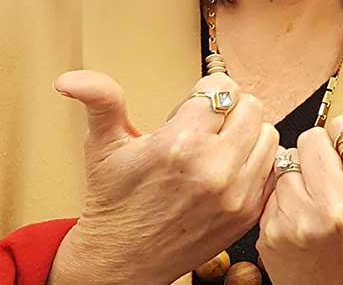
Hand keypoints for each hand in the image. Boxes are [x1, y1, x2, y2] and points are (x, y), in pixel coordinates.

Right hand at [47, 70, 278, 284]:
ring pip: (267, 133)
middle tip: (205, 124)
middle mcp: (213, 169)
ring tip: (219, 144)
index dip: (205, 91)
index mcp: (179, 144)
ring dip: (246, 132)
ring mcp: (235, 194)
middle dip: (228, 107)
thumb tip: (68, 79)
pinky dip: (258, 160)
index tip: (190, 107)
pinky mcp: (248, 214)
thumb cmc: (112, 200)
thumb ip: (99, 100)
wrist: (120, 263)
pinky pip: (274, 166)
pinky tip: (231, 166)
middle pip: (250, 105)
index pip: (221, 88)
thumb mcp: (102, 144)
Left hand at [257, 112, 342, 284]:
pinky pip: (269, 187)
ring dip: (299, 175)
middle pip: (312, 136)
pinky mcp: (272, 230)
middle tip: (333, 181)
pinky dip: (281, 198)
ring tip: (316, 199)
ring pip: (288, 159)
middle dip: (322, 155)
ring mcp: (300, 219)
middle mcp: (334, 204)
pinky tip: (299, 215)